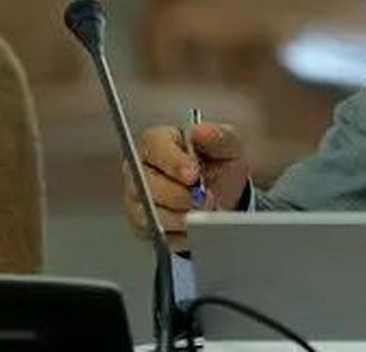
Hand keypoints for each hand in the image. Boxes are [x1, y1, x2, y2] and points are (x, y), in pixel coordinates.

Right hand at [123, 121, 250, 252]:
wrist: (224, 195)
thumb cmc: (218, 164)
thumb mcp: (227, 146)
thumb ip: (218, 136)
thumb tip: (201, 131)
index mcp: (157, 142)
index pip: (154, 147)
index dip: (173, 162)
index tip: (193, 175)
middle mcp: (139, 169)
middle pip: (148, 184)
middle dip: (181, 196)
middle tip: (206, 199)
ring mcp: (137, 199)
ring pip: (150, 213)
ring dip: (182, 218)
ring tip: (205, 215)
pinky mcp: (142, 226)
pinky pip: (156, 234)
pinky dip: (180, 234)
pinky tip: (196, 228)